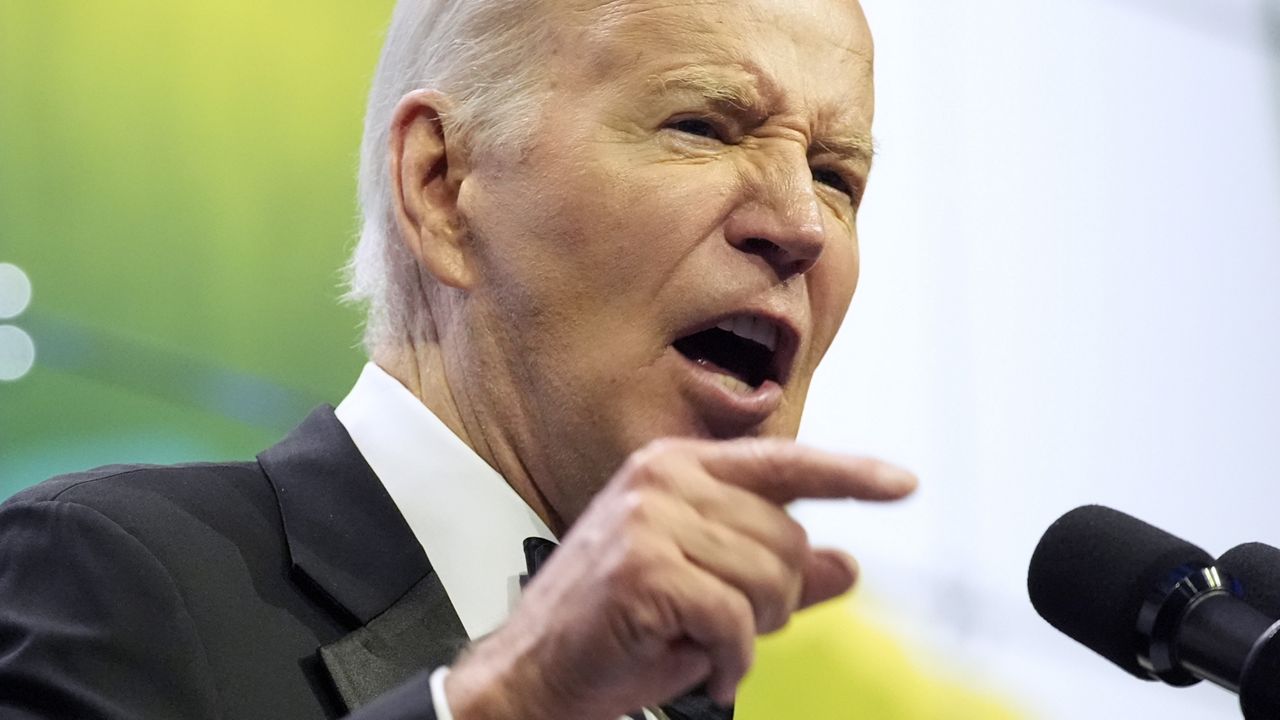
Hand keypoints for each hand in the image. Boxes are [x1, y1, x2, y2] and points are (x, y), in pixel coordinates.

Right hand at [445, 437, 916, 719]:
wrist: (531, 674)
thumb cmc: (615, 630)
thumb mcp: (708, 592)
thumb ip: (776, 572)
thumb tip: (849, 565)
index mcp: (676, 469)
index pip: (782, 462)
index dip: (849, 474)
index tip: (903, 484)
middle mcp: (663, 479)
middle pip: (788, 539)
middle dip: (775, 599)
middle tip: (724, 624)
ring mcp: (650, 519)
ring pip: (770, 580)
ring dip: (751, 633)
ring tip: (704, 642)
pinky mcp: (645, 570)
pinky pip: (737, 622)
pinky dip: (732, 661)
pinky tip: (701, 666)